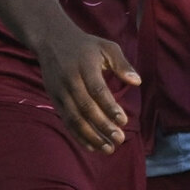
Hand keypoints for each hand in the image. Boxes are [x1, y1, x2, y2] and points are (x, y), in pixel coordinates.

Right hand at [33, 18, 139, 152]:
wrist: (52, 40)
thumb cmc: (86, 45)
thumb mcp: (107, 47)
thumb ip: (122, 64)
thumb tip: (138, 82)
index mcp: (86, 66)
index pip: (98, 90)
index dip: (110, 107)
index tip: (123, 121)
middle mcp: (70, 80)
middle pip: (86, 108)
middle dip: (103, 126)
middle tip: (119, 139)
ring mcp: (60, 92)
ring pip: (75, 118)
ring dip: (91, 136)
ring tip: (108, 148)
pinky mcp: (54, 100)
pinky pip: (66, 121)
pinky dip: (78, 135)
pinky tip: (92, 146)